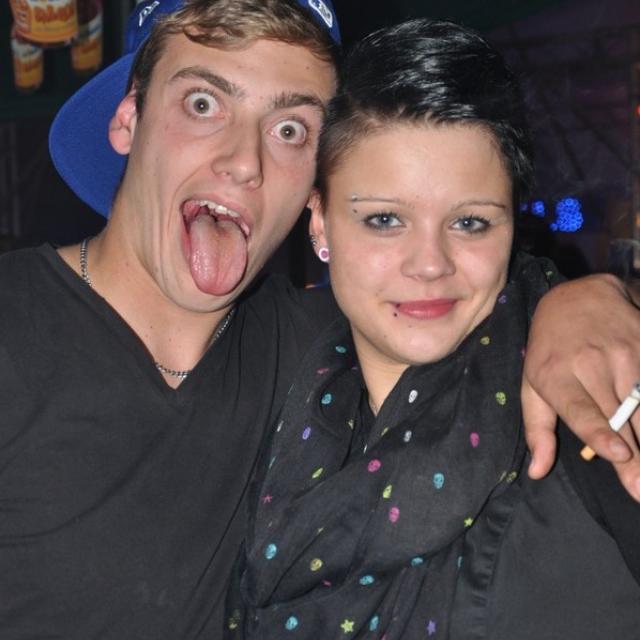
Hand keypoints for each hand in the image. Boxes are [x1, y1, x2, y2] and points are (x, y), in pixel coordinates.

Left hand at [522, 273, 639, 500]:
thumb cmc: (549, 350)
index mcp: (555, 375)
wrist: (578, 295)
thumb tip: (537, 472)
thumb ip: (537, 429)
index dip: (599, 432)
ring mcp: (625, 352)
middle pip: (619, 417)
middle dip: (636, 458)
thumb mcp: (531, 384)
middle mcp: (591, 363)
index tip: (618, 453)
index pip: (580, 408)